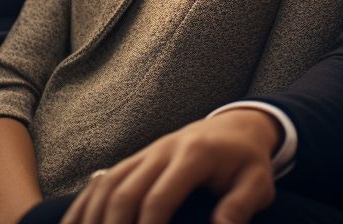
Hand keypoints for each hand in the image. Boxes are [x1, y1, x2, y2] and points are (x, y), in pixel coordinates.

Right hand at [63, 109, 281, 223]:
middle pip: (124, 191)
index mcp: (193, 156)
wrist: (237, 127)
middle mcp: (162, 151)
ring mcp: (144, 153)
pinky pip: (101, 181)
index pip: (159, 197)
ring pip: (106, 185)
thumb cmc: (248, 162)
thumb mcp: (258, 184)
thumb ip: (241, 207)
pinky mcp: (135, 160)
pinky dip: (84, 206)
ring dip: (92, 218)